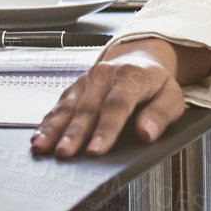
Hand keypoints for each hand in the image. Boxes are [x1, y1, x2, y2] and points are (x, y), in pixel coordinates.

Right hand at [31, 38, 210, 157]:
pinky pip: (59, 105)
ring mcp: (87, 80)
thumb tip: (147, 132)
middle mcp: (105, 75)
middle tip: (65, 153)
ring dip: (54, 128)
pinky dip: (47, 122)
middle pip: (88, 107)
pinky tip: (38, 137)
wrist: (139, 57)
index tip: (97, 149)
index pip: (117, 105)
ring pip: (69, 106)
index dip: (106, 129)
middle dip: (74, 132)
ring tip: (42, 147)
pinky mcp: (75, 87)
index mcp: (132, 76)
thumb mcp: (172, 96)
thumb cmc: (156, 83)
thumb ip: (161, 114)